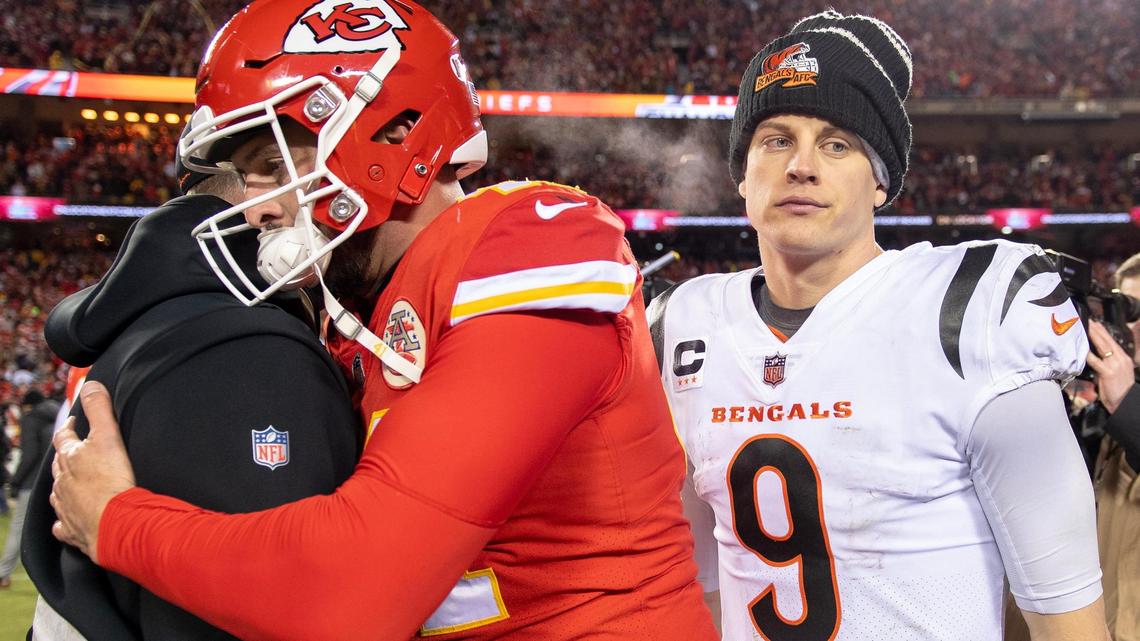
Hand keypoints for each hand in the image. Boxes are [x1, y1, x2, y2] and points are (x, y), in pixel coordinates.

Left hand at [50, 381, 136, 563]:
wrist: (115, 523)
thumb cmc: (111, 480)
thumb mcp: (108, 436)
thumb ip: (99, 409)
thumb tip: (90, 385)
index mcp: (70, 459)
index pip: (63, 437)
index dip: (68, 427)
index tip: (73, 422)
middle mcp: (62, 483)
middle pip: (59, 465)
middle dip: (66, 455)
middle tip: (74, 450)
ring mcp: (66, 507)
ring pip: (59, 493)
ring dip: (64, 485)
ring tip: (72, 482)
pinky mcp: (73, 530)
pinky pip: (63, 524)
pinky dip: (64, 520)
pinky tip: (68, 520)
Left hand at [1086, 321, 1135, 413]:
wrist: (1126, 402)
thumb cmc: (1119, 390)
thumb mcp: (1117, 372)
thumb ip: (1108, 363)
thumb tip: (1096, 357)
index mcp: (1123, 358)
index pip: (1112, 342)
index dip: (1103, 332)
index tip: (1096, 324)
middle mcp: (1120, 359)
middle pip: (1107, 341)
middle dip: (1097, 330)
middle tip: (1089, 320)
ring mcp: (1115, 365)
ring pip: (1102, 347)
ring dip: (1093, 336)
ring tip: (1086, 328)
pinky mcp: (1108, 372)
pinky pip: (1096, 361)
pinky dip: (1088, 354)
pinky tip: (1082, 348)